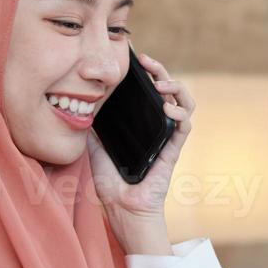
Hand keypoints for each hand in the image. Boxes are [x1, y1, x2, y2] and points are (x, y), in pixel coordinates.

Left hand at [86, 49, 194, 239]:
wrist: (121, 208)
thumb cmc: (110, 183)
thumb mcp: (94, 147)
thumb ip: (93, 128)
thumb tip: (82, 106)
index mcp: (142, 124)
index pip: (150, 91)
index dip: (148, 73)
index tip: (135, 60)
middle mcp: (158, 127)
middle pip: (169, 90)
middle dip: (161, 70)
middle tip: (147, 61)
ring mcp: (168, 138)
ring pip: (185, 104)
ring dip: (177, 87)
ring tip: (161, 83)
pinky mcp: (174, 151)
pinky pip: (185, 127)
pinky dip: (181, 113)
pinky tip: (167, 108)